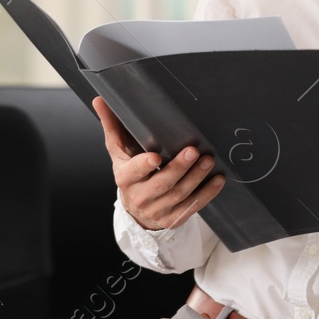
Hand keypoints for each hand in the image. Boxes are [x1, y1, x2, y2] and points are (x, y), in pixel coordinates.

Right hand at [95, 96, 224, 231]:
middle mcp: (140, 197)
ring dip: (196, 177)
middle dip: (179, 167)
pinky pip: (192, 206)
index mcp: (125, 178)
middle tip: (194, 151)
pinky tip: (218, 180)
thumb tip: (100, 100)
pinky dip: (207, 193)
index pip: (133, 172)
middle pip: (162, 183)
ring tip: (209, 160)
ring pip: (179, 194)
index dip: (144, 166)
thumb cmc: (130, 173)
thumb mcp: (118, 151)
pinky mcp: (174, 218)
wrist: (136, 210)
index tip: (156, 157)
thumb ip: (112, 126)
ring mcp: (158, 210)